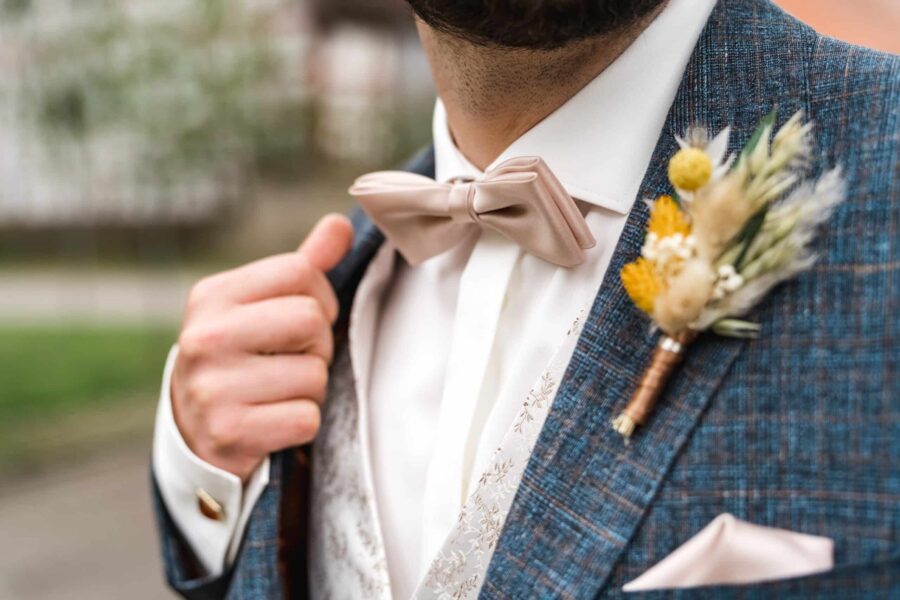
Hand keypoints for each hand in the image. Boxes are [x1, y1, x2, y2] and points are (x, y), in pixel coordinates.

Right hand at [170, 214, 353, 480]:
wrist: (195, 432)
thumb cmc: (242, 357)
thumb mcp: (259, 306)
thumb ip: (302, 266)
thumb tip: (340, 223)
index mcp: (212, 296)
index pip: (300, 272)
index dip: (319, 298)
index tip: (301, 322)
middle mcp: (204, 337)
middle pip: (310, 319)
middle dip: (317, 344)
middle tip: (292, 360)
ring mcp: (213, 387)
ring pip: (314, 374)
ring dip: (310, 388)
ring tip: (277, 391)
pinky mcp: (229, 432)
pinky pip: (306, 419)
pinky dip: (301, 424)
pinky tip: (272, 422)